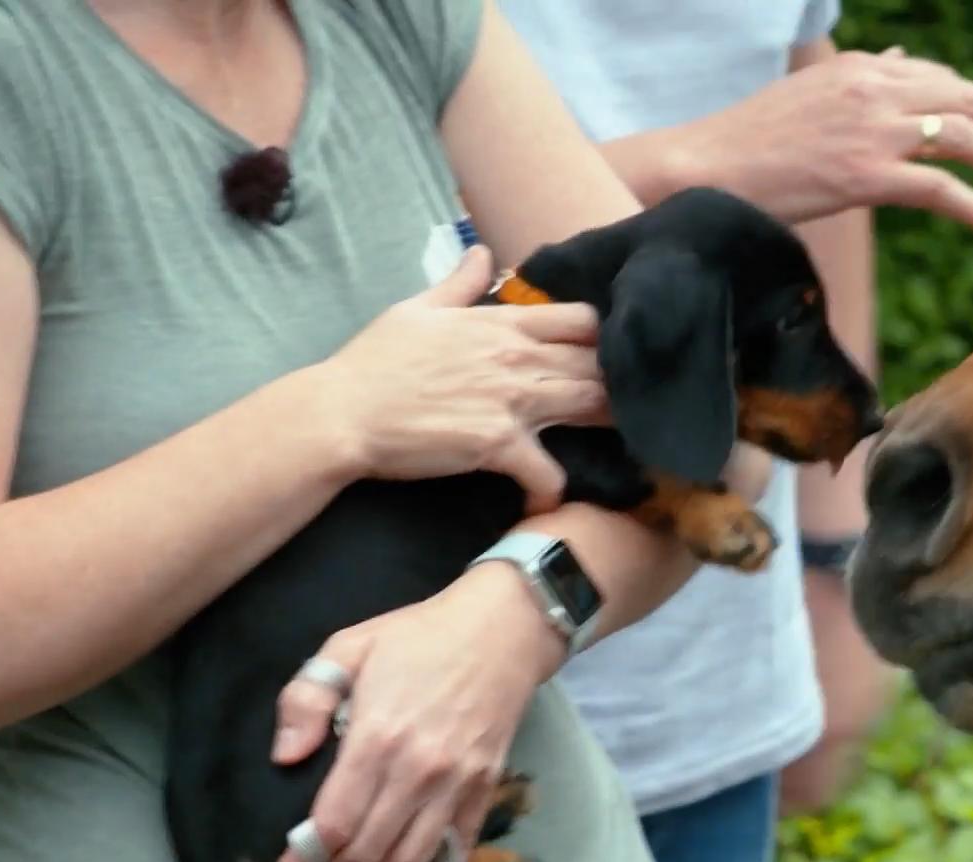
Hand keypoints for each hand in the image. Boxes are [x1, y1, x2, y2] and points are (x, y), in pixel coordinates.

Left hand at [259, 561, 565, 861]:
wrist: (503, 628)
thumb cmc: (419, 636)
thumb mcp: (348, 646)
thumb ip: (307, 698)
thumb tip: (285, 758)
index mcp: (378, 736)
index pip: (332, 823)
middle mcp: (419, 771)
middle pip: (366, 852)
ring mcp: (458, 784)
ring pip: (409, 859)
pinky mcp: (485, 788)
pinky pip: (458, 849)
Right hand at [313, 245, 607, 514]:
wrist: (342, 414)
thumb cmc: (374, 362)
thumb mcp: (417, 309)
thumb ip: (460, 282)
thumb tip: (483, 252)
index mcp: (503, 324)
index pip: (584, 319)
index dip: (607, 338)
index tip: (612, 357)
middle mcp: (517, 358)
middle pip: (599, 365)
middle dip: (620, 384)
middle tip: (630, 405)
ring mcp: (512, 401)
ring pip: (591, 408)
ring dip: (608, 428)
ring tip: (617, 447)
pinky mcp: (499, 445)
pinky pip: (550, 472)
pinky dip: (554, 488)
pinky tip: (545, 497)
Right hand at [684, 47, 972, 229]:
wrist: (703, 169)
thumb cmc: (748, 141)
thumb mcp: (810, 95)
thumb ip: (859, 80)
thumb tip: (895, 60)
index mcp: (859, 69)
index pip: (935, 77)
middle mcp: (872, 88)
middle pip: (961, 99)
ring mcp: (872, 130)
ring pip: (961, 135)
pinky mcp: (866, 175)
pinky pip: (940, 189)